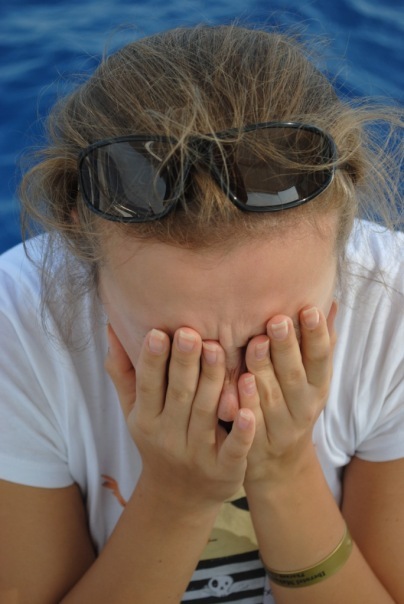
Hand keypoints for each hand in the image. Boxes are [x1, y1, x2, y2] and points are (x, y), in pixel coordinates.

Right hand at [105, 325, 255, 507]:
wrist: (179, 497)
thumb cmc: (157, 439)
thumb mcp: (134, 411)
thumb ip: (124, 371)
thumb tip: (112, 326)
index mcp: (146, 418)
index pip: (148, 385)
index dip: (152, 360)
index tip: (157, 332)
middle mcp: (169, 437)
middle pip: (179, 395)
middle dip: (184, 363)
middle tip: (189, 332)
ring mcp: (198, 455)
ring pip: (206, 414)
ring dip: (212, 382)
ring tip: (217, 350)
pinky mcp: (225, 470)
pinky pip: (233, 449)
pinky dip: (241, 431)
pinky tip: (248, 411)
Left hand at [239, 302, 337, 485]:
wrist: (281, 462)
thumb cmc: (294, 402)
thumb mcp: (312, 377)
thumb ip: (317, 343)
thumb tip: (327, 302)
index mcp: (318, 386)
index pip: (320, 359)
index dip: (316, 336)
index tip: (309, 310)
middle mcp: (302, 407)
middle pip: (294, 375)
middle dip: (286, 347)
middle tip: (277, 319)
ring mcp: (280, 427)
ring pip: (272, 397)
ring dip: (264, 371)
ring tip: (256, 344)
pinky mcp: (256, 443)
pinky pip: (251, 422)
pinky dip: (246, 403)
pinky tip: (239, 383)